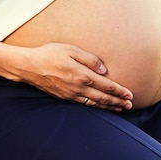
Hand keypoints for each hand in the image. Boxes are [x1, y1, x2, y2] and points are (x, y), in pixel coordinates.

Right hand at [16, 43, 132, 111]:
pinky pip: (84, 104)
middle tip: (129, 105)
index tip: (130, 95)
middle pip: (103, 98)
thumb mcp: (72, 50)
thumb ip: (90, 59)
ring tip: (119, 109)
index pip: (107, 86)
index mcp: (82, 75)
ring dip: (109, 107)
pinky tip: (100, 106)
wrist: (30, 66)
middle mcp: (79, 88)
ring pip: (95, 103)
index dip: (120, 91)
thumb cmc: (50, 54)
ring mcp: (71, 94)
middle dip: (118, 102)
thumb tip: (104, 70)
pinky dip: (96, 107)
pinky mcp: (65, 97)